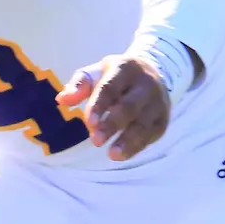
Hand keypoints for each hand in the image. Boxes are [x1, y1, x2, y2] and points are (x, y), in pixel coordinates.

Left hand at [56, 54, 171, 160]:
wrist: (153, 73)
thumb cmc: (114, 76)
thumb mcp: (95, 73)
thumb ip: (78, 85)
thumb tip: (62, 100)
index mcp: (126, 68)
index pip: (111, 87)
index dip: (100, 105)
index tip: (88, 123)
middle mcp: (146, 84)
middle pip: (130, 106)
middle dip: (112, 124)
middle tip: (95, 141)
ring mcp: (158, 102)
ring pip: (144, 123)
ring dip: (128, 140)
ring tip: (112, 155)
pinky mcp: (163, 118)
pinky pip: (152, 134)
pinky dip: (138, 146)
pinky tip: (123, 155)